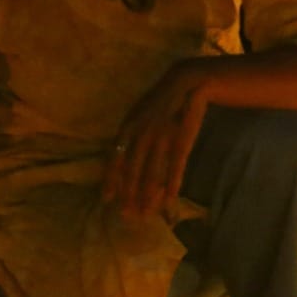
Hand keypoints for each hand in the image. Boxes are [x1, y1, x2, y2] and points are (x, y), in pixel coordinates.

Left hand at [104, 62, 209, 221]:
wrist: (188, 82)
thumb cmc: (164, 100)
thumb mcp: (141, 113)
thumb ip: (131, 133)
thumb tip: (120, 154)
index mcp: (129, 127)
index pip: (115, 158)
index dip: (111, 179)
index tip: (107, 198)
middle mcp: (141, 133)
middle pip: (132, 170)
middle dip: (129, 194)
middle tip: (128, 215)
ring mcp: (161, 137)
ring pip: (152, 172)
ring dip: (148, 195)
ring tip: (146, 212)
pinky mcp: (181, 139)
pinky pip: (175, 165)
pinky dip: (172, 181)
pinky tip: (170, 197)